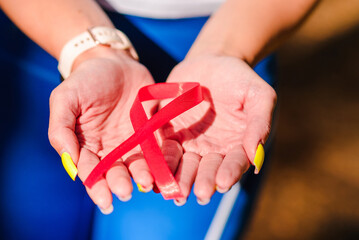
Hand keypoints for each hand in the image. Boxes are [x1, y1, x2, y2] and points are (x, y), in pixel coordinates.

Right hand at [48, 47, 154, 212]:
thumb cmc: (85, 80)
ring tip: (147, 182)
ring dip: (142, 175)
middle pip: (116, 172)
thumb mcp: (65, 99)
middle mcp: (110, 149)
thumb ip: (61, 130)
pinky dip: (161, 159)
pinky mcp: (151, 132)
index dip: (97, 187)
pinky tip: (164, 169)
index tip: (106, 200)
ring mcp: (132, 141)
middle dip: (121, 183)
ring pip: (138, 164)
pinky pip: (157, 148)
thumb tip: (70, 163)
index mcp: (87, 146)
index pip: (91, 172)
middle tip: (127, 191)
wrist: (114, 62)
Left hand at [161, 55, 276, 203]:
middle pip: (207, 170)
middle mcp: (213, 149)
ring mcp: (190, 143)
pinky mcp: (169, 134)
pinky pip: (164, 149)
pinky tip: (156, 173)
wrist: (211, 61)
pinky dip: (160, 161)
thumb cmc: (239, 78)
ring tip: (176, 192)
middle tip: (199, 193)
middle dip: (203, 181)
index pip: (234, 163)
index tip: (223, 182)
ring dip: (180, 179)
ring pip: (184, 165)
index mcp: (236, 144)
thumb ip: (259, 123)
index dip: (229, 172)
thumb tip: (256, 154)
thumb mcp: (258, 95)